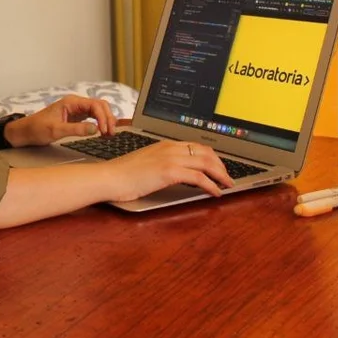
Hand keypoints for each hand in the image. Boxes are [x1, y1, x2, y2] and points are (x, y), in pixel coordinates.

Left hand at [3, 94, 116, 146]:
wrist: (25, 132)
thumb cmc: (37, 129)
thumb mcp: (55, 130)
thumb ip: (75, 129)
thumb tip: (94, 129)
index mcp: (71, 102)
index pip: (94, 105)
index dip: (103, 117)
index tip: (105, 130)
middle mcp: (75, 104)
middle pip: (100, 106)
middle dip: (108, 118)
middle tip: (111, 133)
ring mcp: (76, 110)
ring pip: (98, 111)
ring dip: (106, 120)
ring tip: (109, 134)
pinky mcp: (76, 118)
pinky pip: (93, 117)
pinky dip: (100, 123)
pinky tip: (103, 132)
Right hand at [100, 140, 233, 201]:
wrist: (109, 177)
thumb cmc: (122, 174)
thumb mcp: (145, 164)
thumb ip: (160, 164)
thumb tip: (174, 173)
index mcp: (164, 145)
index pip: (196, 146)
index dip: (212, 157)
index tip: (218, 167)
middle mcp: (170, 148)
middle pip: (205, 152)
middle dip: (221, 165)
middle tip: (227, 178)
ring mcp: (170, 158)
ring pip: (206, 163)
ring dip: (221, 175)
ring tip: (228, 185)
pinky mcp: (169, 171)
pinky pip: (198, 177)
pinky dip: (211, 185)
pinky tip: (215, 192)